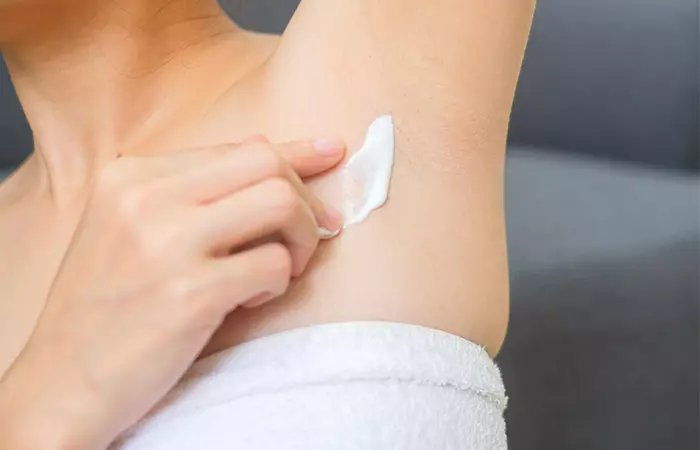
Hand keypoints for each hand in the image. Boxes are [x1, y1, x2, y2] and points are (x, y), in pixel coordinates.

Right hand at [0, 137, 344, 449]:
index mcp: (130, 175)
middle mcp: (146, 198)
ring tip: (279, 269)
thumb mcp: (130, 229)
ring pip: (280, 203)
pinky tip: (250, 300)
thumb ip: (193, 191)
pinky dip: (278, 283)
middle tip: (304, 237)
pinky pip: (273, 265)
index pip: (236, 147)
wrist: (62, 381)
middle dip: (303, 200)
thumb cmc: (107, 306)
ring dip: (300, 240)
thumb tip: (271, 151)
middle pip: (265, 164)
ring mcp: (167, 244)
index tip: (329, 152)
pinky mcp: (190, 294)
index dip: (293, 154)